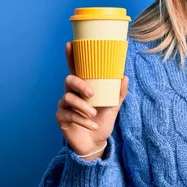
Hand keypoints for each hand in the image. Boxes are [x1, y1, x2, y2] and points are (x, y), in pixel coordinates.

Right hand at [55, 42, 128, 160]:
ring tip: (94, 114)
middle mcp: (71, 93)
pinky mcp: (61, 118)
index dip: (71, 56)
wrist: (96, 143)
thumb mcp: (113, 107)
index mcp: (83, 87)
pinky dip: (82, 120)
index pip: (75, 68)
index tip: (70, 44)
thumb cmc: (102, 120)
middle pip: (69, 80)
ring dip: (82, 107)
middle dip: (80, 85)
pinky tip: (92, 124)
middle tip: (91, 94)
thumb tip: (124, 77)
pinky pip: (69, 115)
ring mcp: (64, 105)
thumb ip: (118, 93)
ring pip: (68, 98)